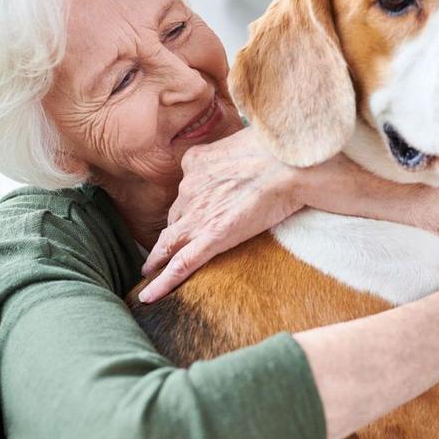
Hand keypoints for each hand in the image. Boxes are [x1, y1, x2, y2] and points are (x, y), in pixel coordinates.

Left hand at [139, 127, 303, 302]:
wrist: (290, 164)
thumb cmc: (279, 151)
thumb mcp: (246, 141)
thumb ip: (236, 153)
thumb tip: (248, 158)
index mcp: (197, 162)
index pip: (187, 190)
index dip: (186, 206)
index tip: (187, 215)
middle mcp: (190, 188)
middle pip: (175, 217)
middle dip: (170, 233)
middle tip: (164, 248)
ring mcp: (198, 215)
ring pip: (169, 243)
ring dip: (156, 259)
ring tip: (148, 273)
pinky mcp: (212, 238)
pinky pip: (181, 264)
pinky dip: (162, 283)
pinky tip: (150, 296)